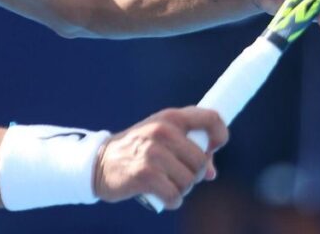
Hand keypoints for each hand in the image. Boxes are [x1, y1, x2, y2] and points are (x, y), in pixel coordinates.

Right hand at [93, 107, 227, 209]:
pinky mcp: (145, 175)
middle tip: (177, 174)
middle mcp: (163, 131)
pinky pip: (174, 196)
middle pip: (202, 161)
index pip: (211, 119)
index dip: (220, 136)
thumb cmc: (136, 150)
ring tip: (165, 184)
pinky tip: (161, 196)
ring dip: (181, 189)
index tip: (213, 148)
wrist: (98, 162)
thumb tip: (212, 172)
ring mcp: (153, 152)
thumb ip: (188, 148)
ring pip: (190, 181)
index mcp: (170, 118)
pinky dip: (171, 201)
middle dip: (194, 174)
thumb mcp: (160, 138)